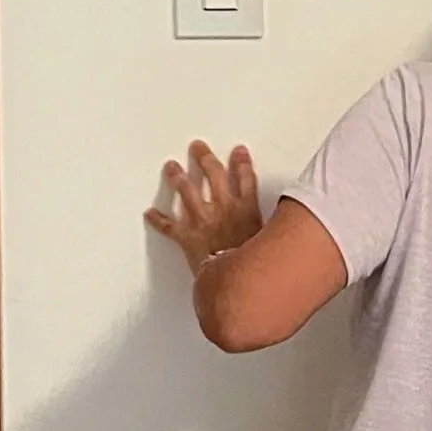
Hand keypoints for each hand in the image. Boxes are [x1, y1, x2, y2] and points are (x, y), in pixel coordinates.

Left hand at [146, 141, 262, 272]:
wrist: (236, 282)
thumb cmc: (254, 267)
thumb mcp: (271, 242)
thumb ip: (273, 230)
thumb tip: (282, 229)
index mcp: (246, 209)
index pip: (245, 178)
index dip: (241, 162)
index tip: (238, 151)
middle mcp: (223, 209)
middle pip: (213, 174)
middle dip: (204, 158)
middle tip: (197, 148)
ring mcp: (203, 221)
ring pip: (187, 191)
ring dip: (178, 177)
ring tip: (171, 167)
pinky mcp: (188, 237)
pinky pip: (169, 227)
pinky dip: (157, 220)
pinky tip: (149, 214)